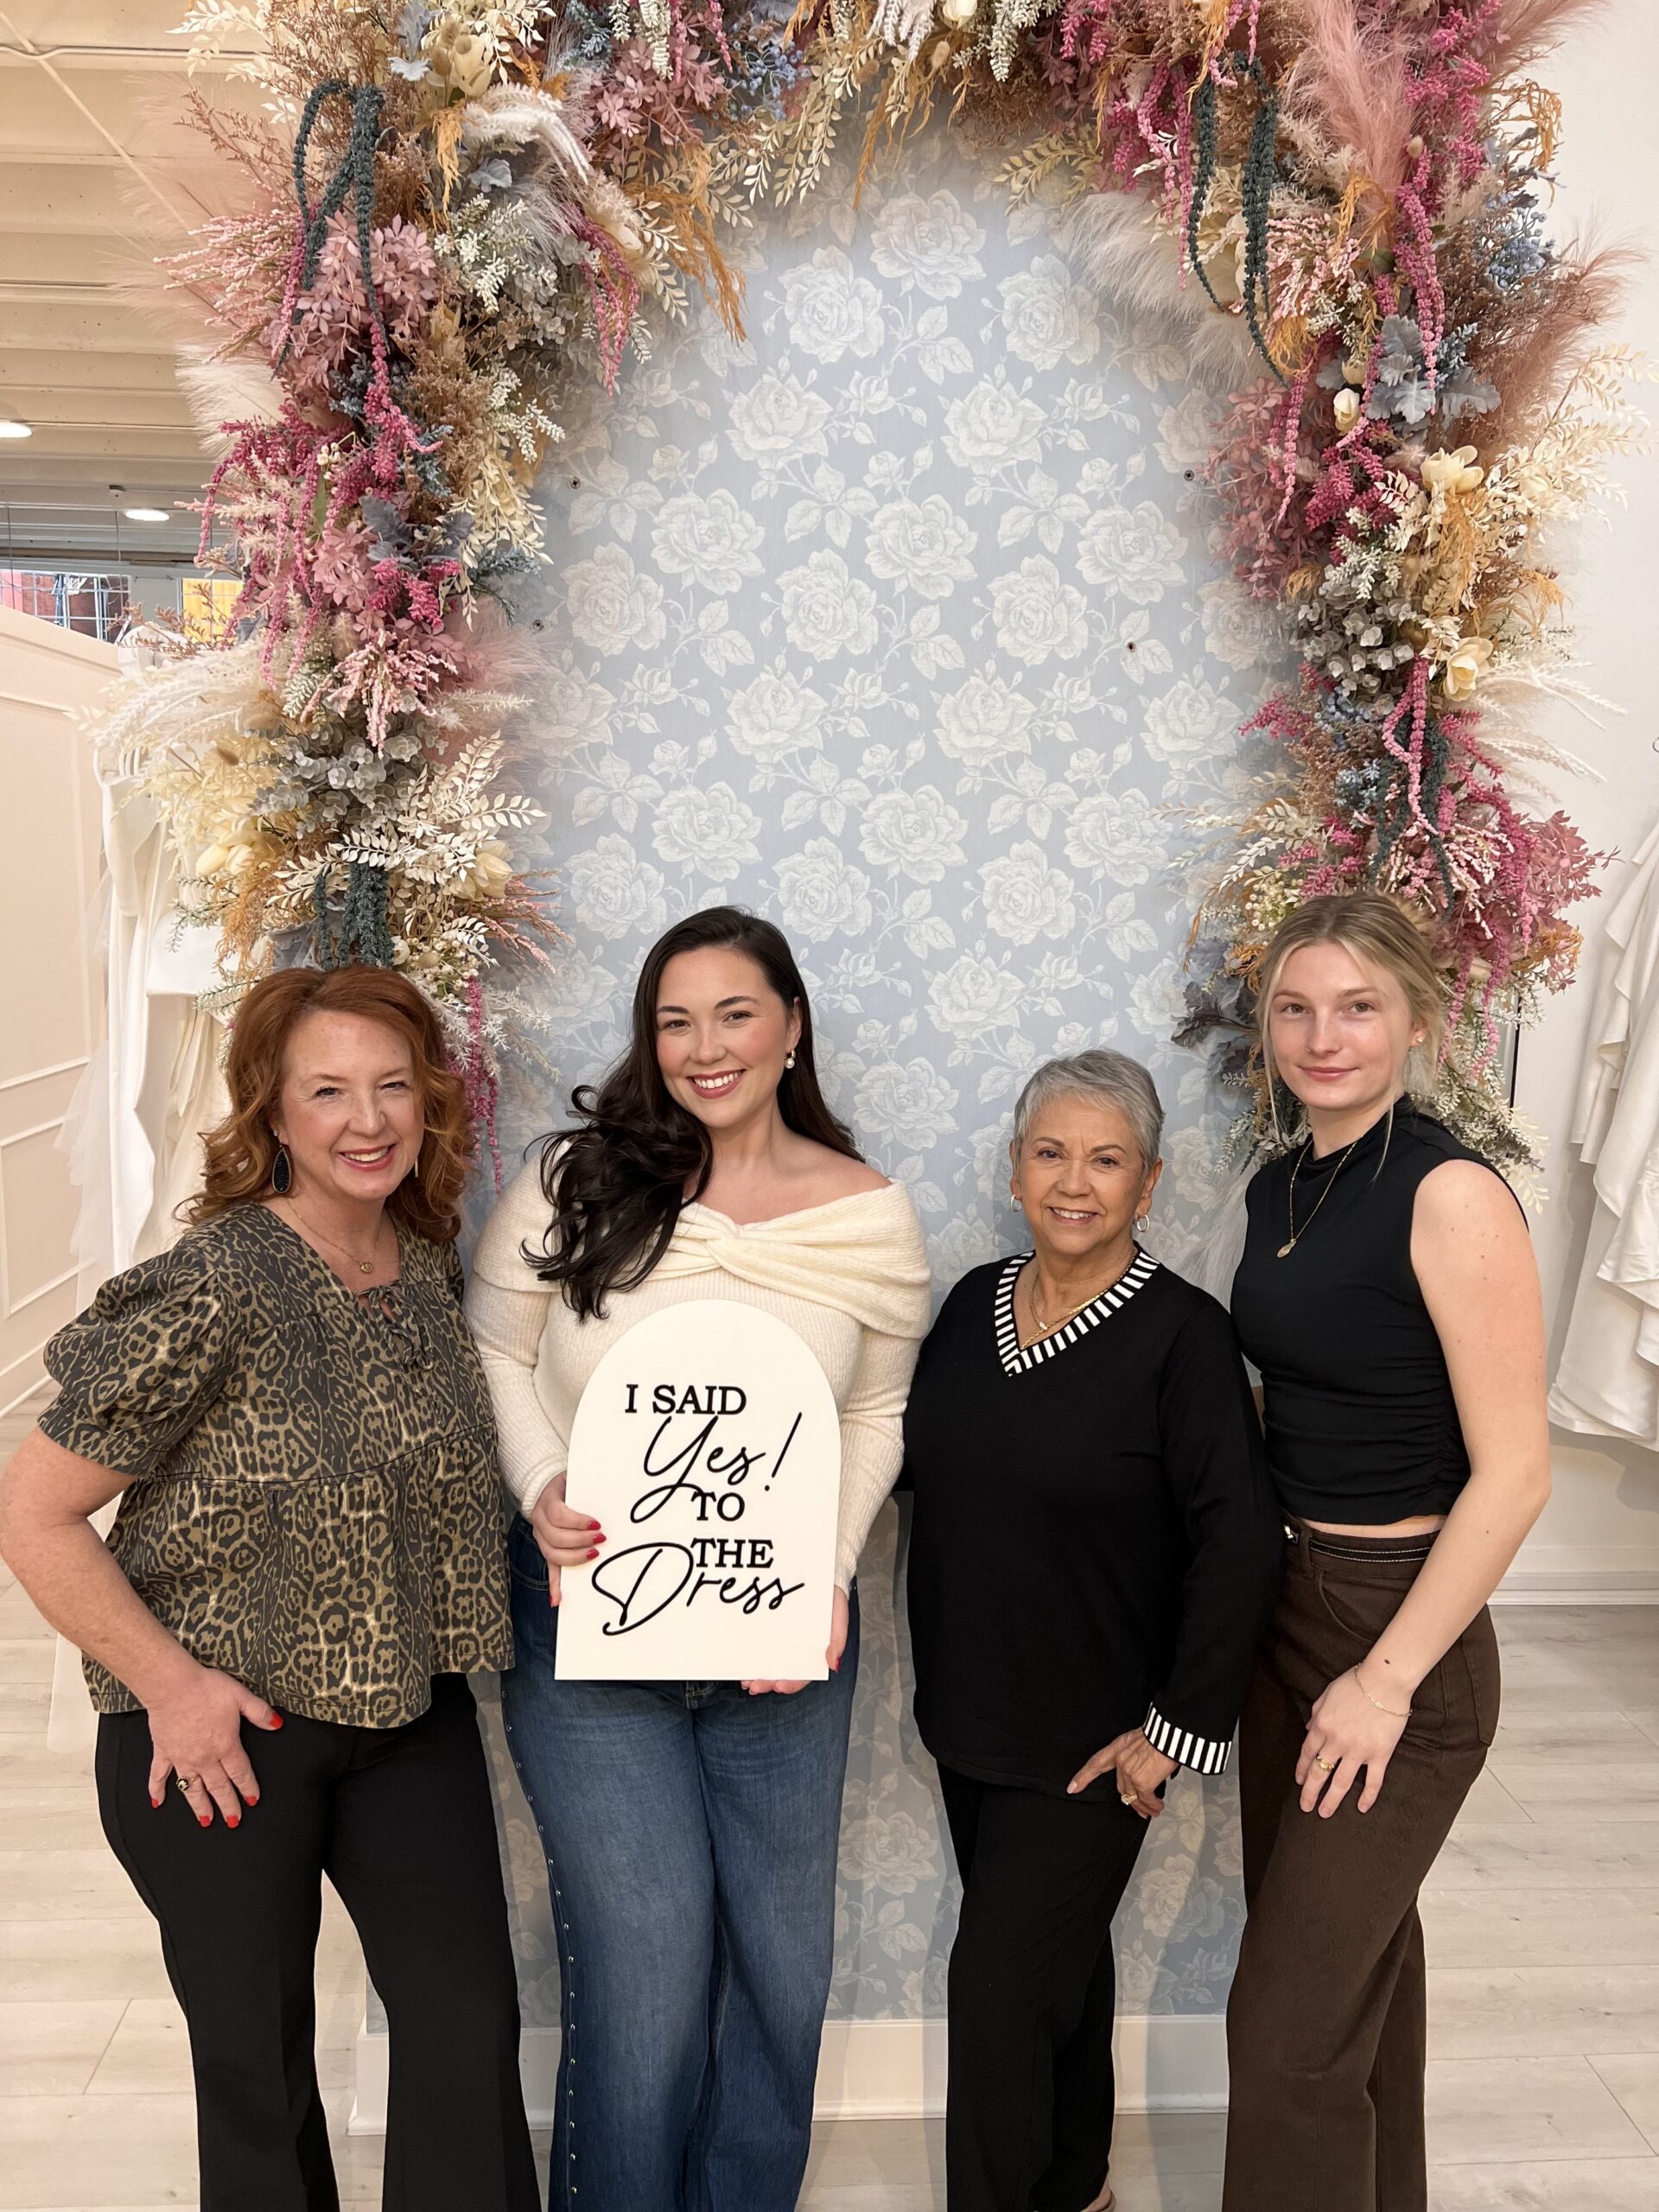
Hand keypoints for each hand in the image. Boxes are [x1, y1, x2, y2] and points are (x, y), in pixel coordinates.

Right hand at [145, 1662, 282, 1827]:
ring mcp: (182, 1758)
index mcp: (225, 1745)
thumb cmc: (205, 1689)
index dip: (248, 1787)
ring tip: (206, 1821)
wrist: (172, 1686)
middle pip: (219, 1787)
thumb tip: (277, 1724)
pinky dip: (157, 1790)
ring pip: (192, 1789)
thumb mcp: (241, 1697)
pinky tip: (158, 1802)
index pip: (240, 1773)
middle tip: (234, 1821)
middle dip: (228, 1806)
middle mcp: (204, 1758)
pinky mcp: (163, 1752)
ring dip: (200, 1806)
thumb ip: (260, 1713)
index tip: (253, 1800)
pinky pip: (159, 1776)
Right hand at [529, 1472, 602, 1606]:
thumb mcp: (574, 1478)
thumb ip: (588, 1485)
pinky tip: (558, 1599)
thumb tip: (613, 1489)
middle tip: (601, 1539)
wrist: (547, 1487)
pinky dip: (553, 1585)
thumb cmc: (568, 1484)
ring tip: (594, 1555)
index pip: (558, 1514)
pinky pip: (549, 1569)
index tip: (597, 1524)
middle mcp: (539, 1521)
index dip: (577, 1521)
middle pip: (555, 1537)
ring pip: (551, 1554)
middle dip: (580, 1541)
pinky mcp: (546, 1549)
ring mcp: (541, 1537)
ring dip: (574, 1558)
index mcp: (547, 1501)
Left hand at [741, 1586, 849, 1697]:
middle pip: (782, 1670)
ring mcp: (782, 1636)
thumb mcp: (838, 1618)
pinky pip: (760, 1640)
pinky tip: (743, 1659)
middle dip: (768, 1681)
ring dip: (757, 1672)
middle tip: (755, 1687)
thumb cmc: (832, 1598)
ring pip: (769, 1659)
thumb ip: (838, 1641)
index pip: (803, 1674)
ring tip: (746, 1680)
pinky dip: (751, 1652)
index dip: (792, 1683)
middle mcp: (796, 1647)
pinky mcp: (770, 1624)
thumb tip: (834, 1665)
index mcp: (812, 1650)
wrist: (821, 1572)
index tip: (779, 1687)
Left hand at [1067, 1729, 1177, 1817]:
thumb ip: (1135, 1754)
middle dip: (1131, 1799)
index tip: (1073, 1787)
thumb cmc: (1160, 1734)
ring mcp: (1130, 1773)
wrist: (1170, 1735)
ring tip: (1151, 1811)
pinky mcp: (1142, 1783)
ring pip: (1133, 1796)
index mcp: (1118, 1747)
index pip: (1095, 1763)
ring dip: (1144, 1807)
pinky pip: (1146, 1799)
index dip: (1083, 1777)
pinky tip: (1158, 1806)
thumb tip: (1143, 1765)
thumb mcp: (1139, 1739)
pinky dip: (1153, 1805)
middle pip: (1121, 1786)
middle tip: (1139, 1807)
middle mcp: (1121, 1761)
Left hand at [1298, 1666, 1408, 1815]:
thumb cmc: (1356, 1682)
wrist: (1385, 1681)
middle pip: (1319, 1772)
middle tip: (1305, 1807)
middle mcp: (1337, 1741)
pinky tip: (1361, 1807)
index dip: (1301, 1769)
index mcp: (1322, 1725)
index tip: (1299, 1781)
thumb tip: (1309, 1729)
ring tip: (1324, 1813)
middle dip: (1310, 1792)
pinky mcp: (1379, 1754)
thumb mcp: (1327, 1694)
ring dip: (1331, 1800)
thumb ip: (1316, 1713)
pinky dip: (1367, 1796)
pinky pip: (1373, 1781)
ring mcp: (1358, 1750)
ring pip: (1341, 1782)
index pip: (1307, 1753)